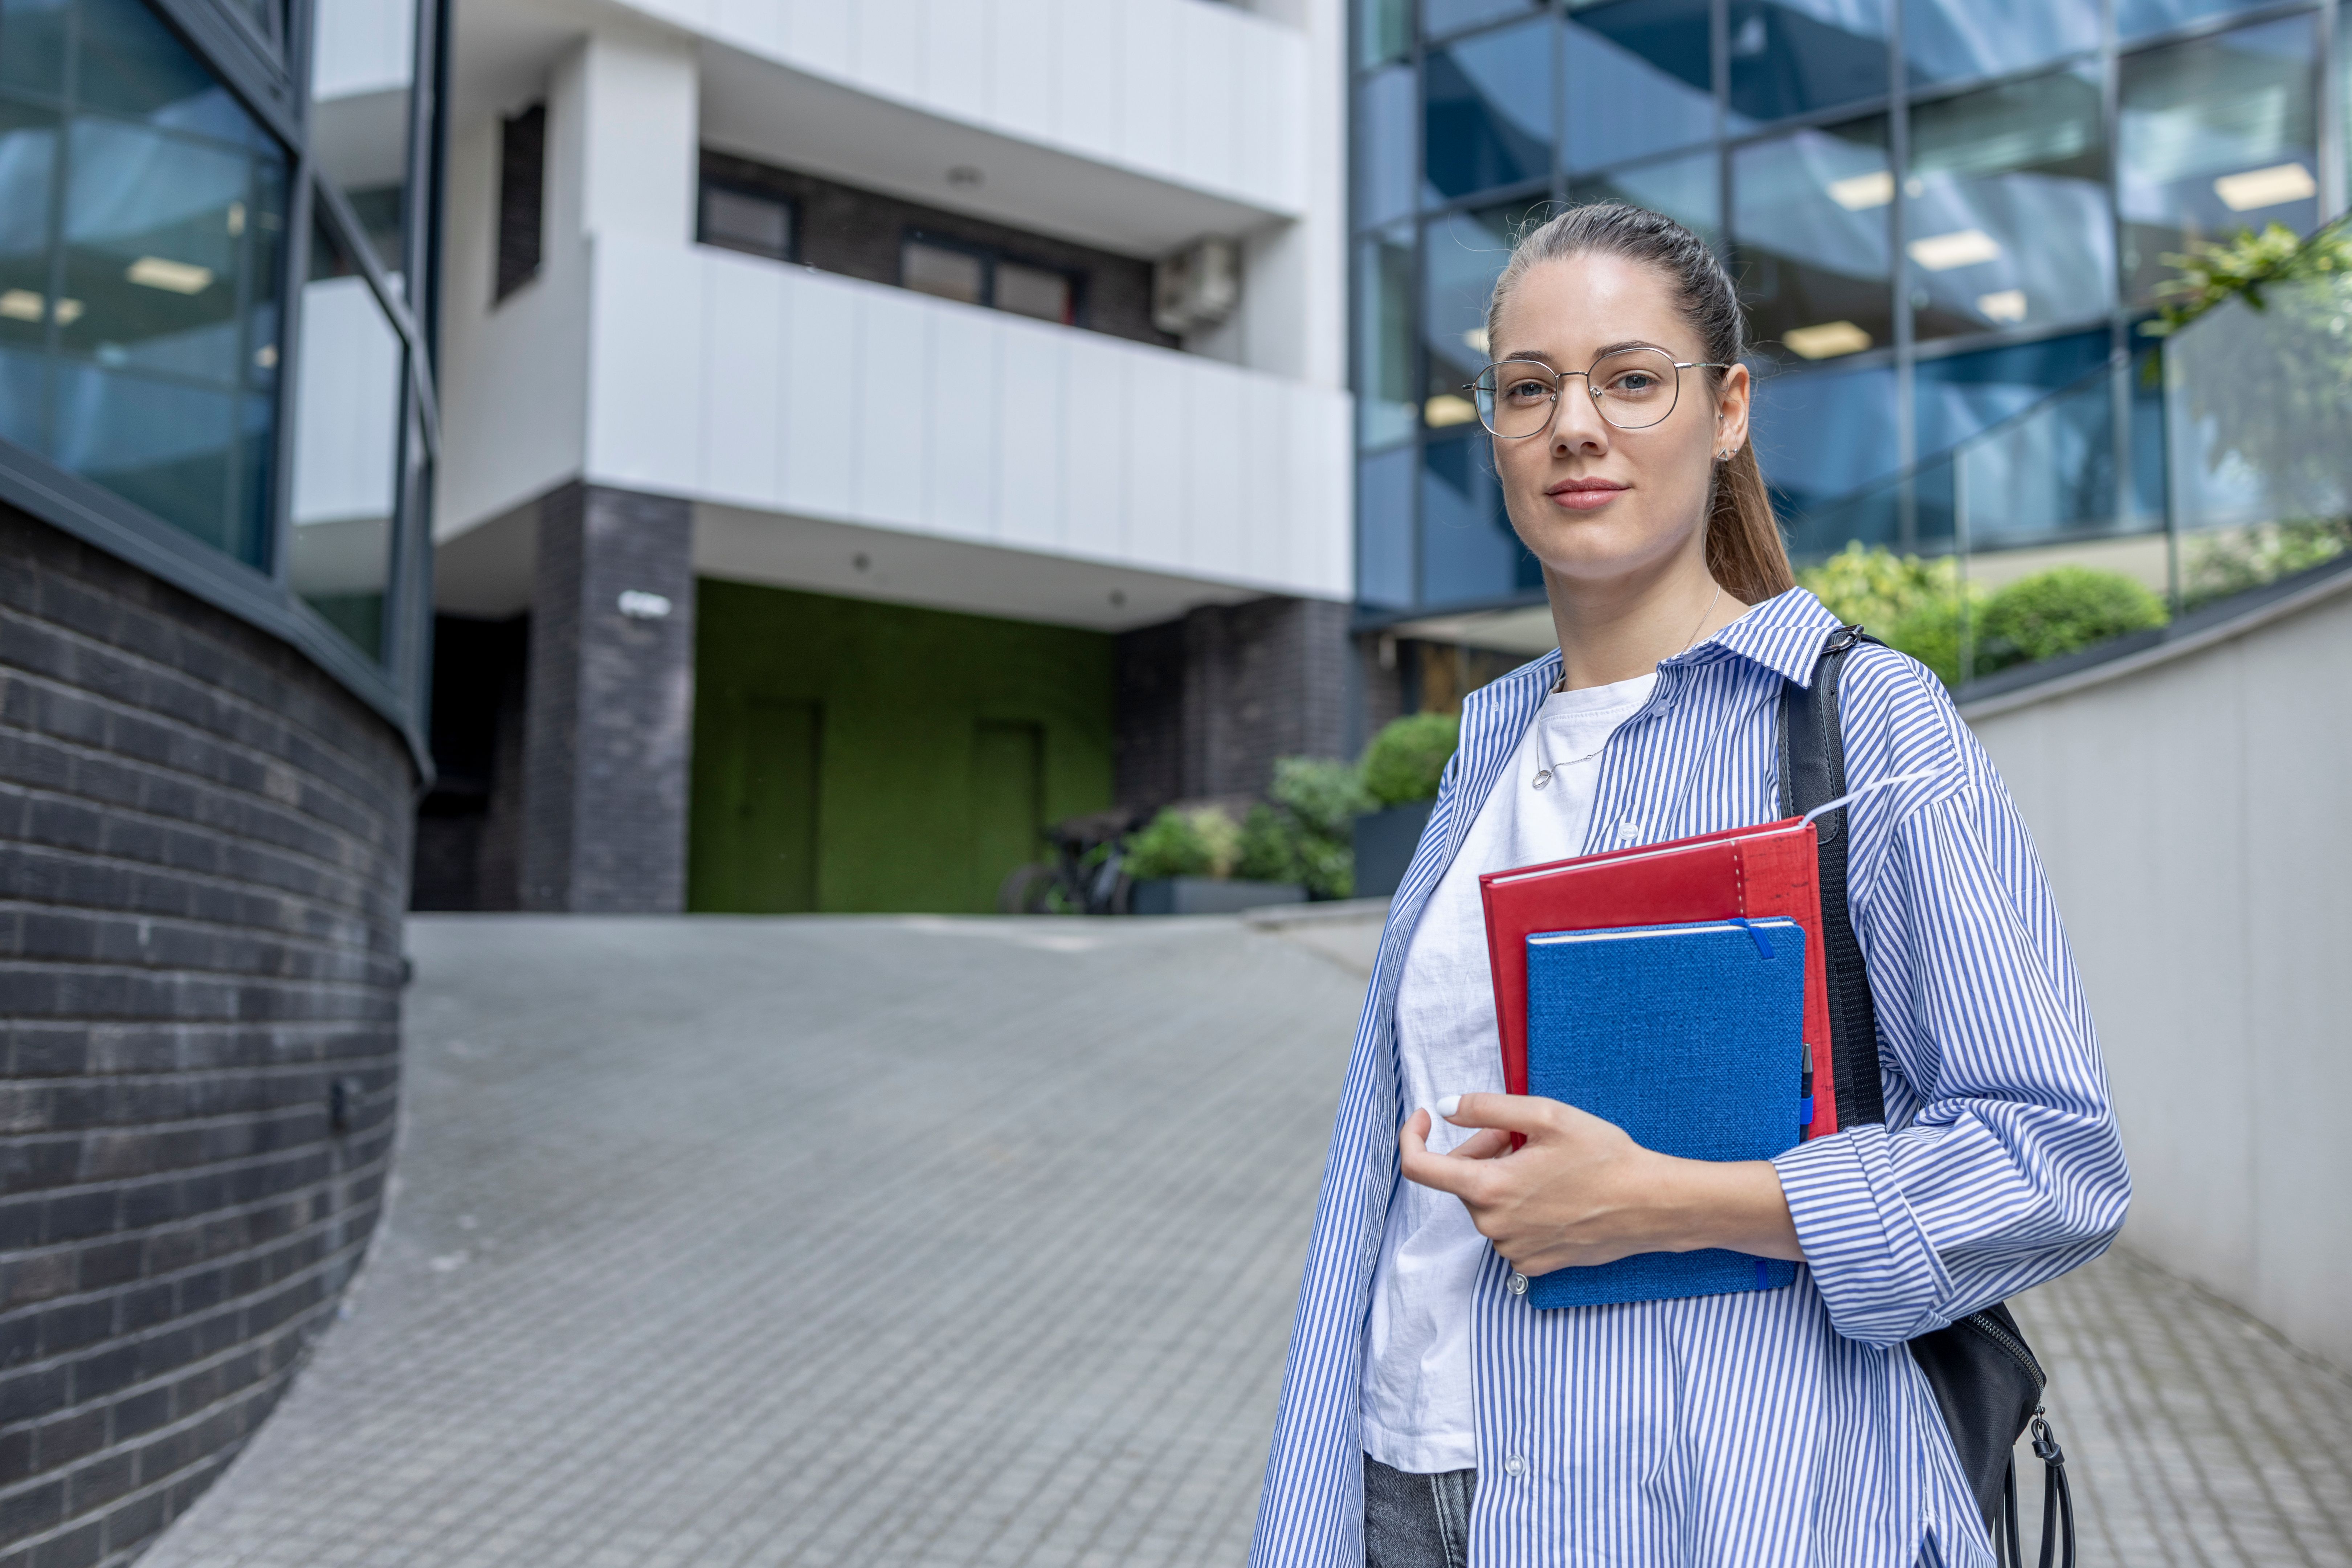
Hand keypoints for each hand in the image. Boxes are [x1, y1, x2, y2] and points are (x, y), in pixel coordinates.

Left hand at [1398, 1094, 1803, 1275]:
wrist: (1652, 1205)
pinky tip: (1555, 1194)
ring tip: (1547, 1164)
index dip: (1412, 1136)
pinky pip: (1507, 1228)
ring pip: (1486, 1202)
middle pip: (1462, 1179)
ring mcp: (1511, 1250)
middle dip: (1482, 1150)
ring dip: (1503, 1178)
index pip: (1419, 1167)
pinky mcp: (1531, 1265)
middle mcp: (1493, 1226)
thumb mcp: (1546, 1116)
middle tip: (1521, 1135)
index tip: (1425, 1116)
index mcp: (1489, 1188)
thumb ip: (1486, 1108)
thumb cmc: (1604, 1157)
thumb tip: (1445, 1107)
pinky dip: (1520, 1206)